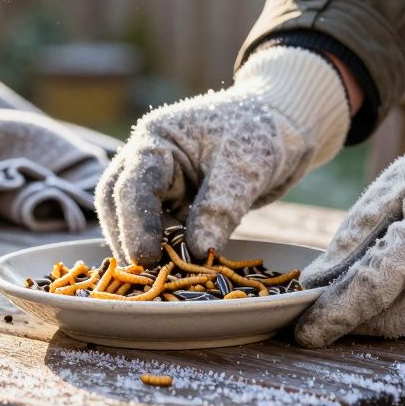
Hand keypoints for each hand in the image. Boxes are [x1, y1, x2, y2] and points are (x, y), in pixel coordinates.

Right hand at [97, 47, 349, 265]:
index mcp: (156, 140)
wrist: (285, 125)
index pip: (133, 184)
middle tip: (144, 277)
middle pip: (119, 203)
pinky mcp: (176, 203)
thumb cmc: (262, 132)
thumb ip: (219, 208)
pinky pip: (162, 229)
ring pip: (135, 219)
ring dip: (144, 248)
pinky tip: (176, 273)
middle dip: (127, 239)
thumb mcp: (244, 168)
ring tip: (160, 280)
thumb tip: (198, 252)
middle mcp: (148, 160)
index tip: (146, 258)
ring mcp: (161, 183)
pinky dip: (167, 250)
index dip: (136, 223)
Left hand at [295, 98, 404, 347]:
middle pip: (391, 318)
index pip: (372, 290)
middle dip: (354, 320)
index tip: (304, 332)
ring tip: (367, 296)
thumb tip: (313, 284)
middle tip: (327, 311)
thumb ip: (351, 241)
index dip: (335, 315)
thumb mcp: (386, 192)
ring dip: (384, 318)